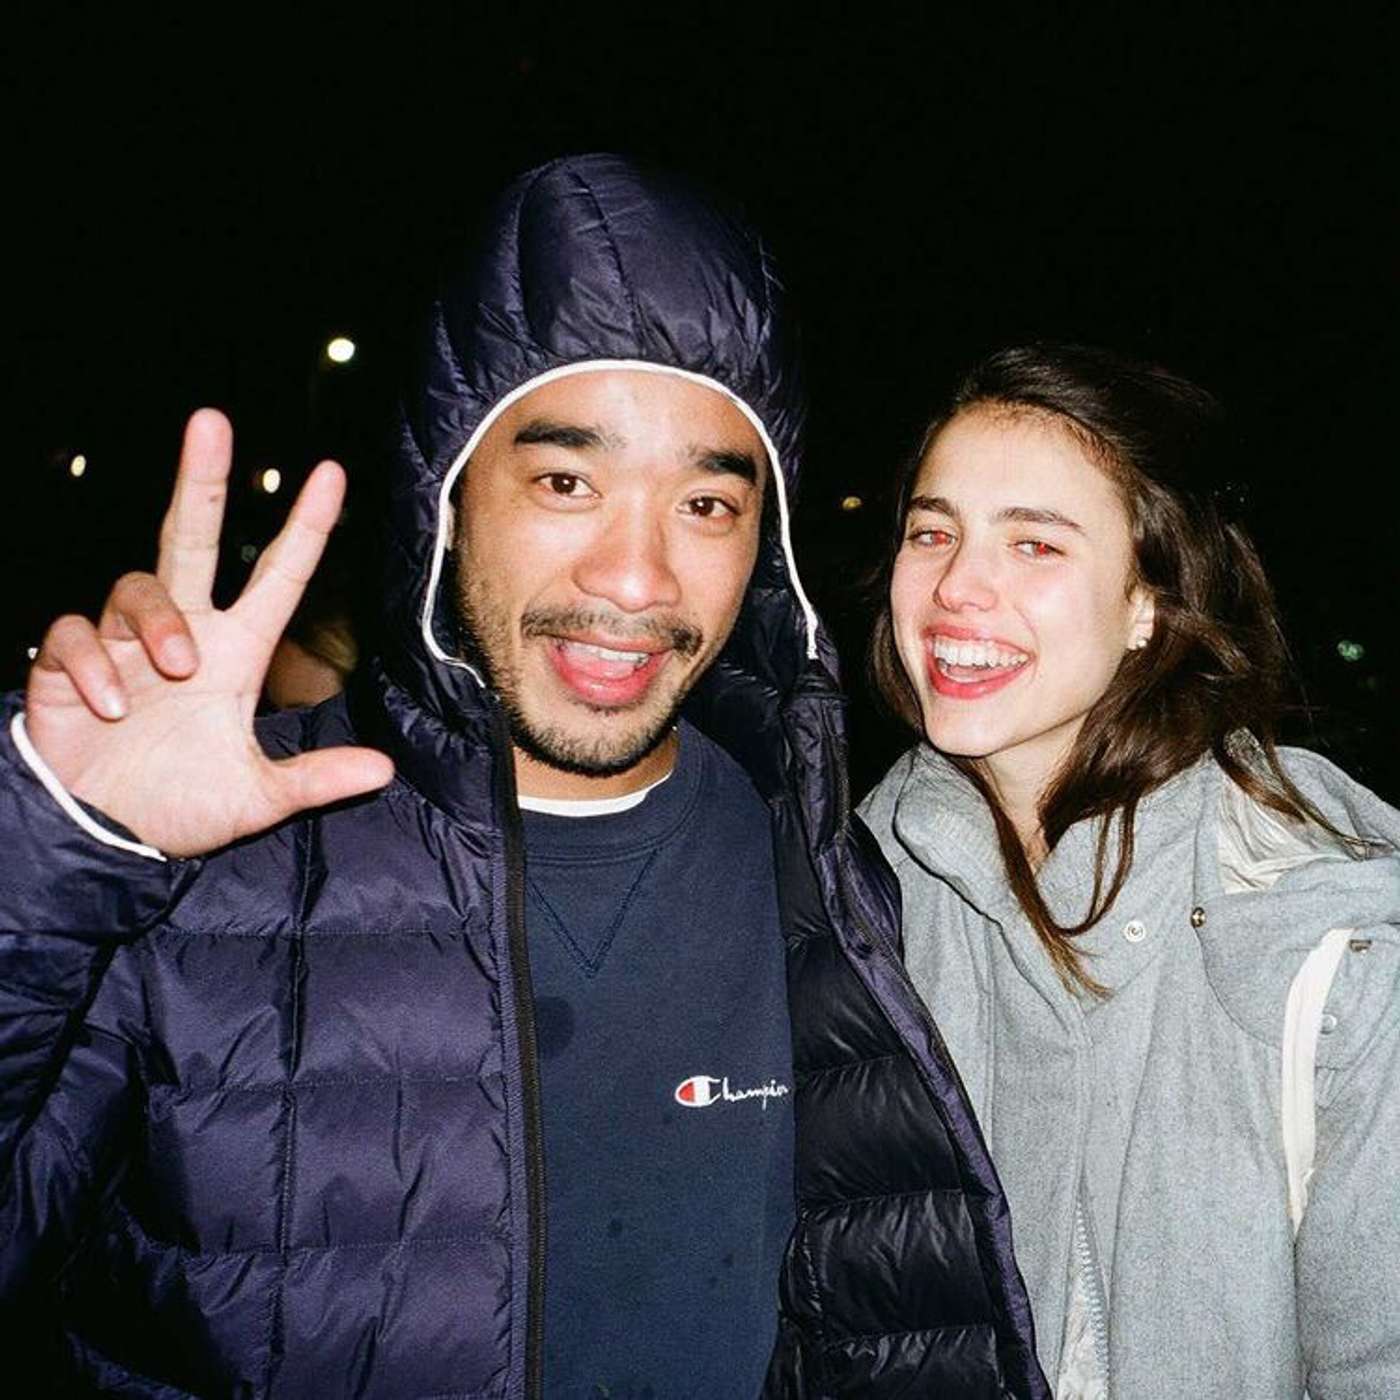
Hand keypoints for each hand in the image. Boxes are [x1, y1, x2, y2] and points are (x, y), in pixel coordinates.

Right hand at [24, 409, 393, 855]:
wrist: (101, 837)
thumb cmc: (178, 809)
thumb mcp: (255, 799)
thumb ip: (313, 780)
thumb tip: (385, 770)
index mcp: (234, 655)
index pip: (278, 577)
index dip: (305, 527)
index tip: (332, 473)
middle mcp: (182, 636)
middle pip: (191, 538)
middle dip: (200, 479)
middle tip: (212, 420)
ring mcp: (123, 645)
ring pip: (137, 586)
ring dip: (156, 622)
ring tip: (172, 671)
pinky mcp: (67, 665)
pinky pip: (73, 634)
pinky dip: (91, 664)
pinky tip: (107, 706)